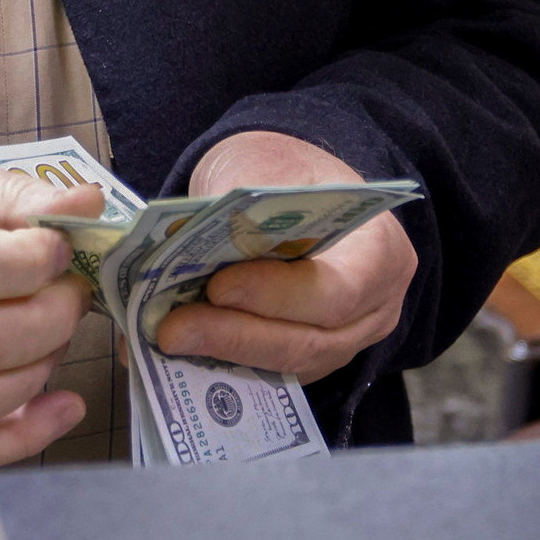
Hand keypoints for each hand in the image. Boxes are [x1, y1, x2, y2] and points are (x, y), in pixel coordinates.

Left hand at [155, 131, 416, 383]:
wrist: (287, 185)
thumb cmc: (283, 170)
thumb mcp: (262, 165)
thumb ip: (236, 207)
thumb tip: (186, 246)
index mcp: (378, 252)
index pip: (336, 292)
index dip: (276, 297)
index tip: (217, 287)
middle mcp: (372, 310)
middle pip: (308, 342)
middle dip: (233, 336)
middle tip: (170, 329)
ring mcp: (343, 342)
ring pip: (284, 367)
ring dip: (218, 355)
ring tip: (161, 339)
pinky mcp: (304, 359)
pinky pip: (265, 373)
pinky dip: (216, 362)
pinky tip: (166, 351)